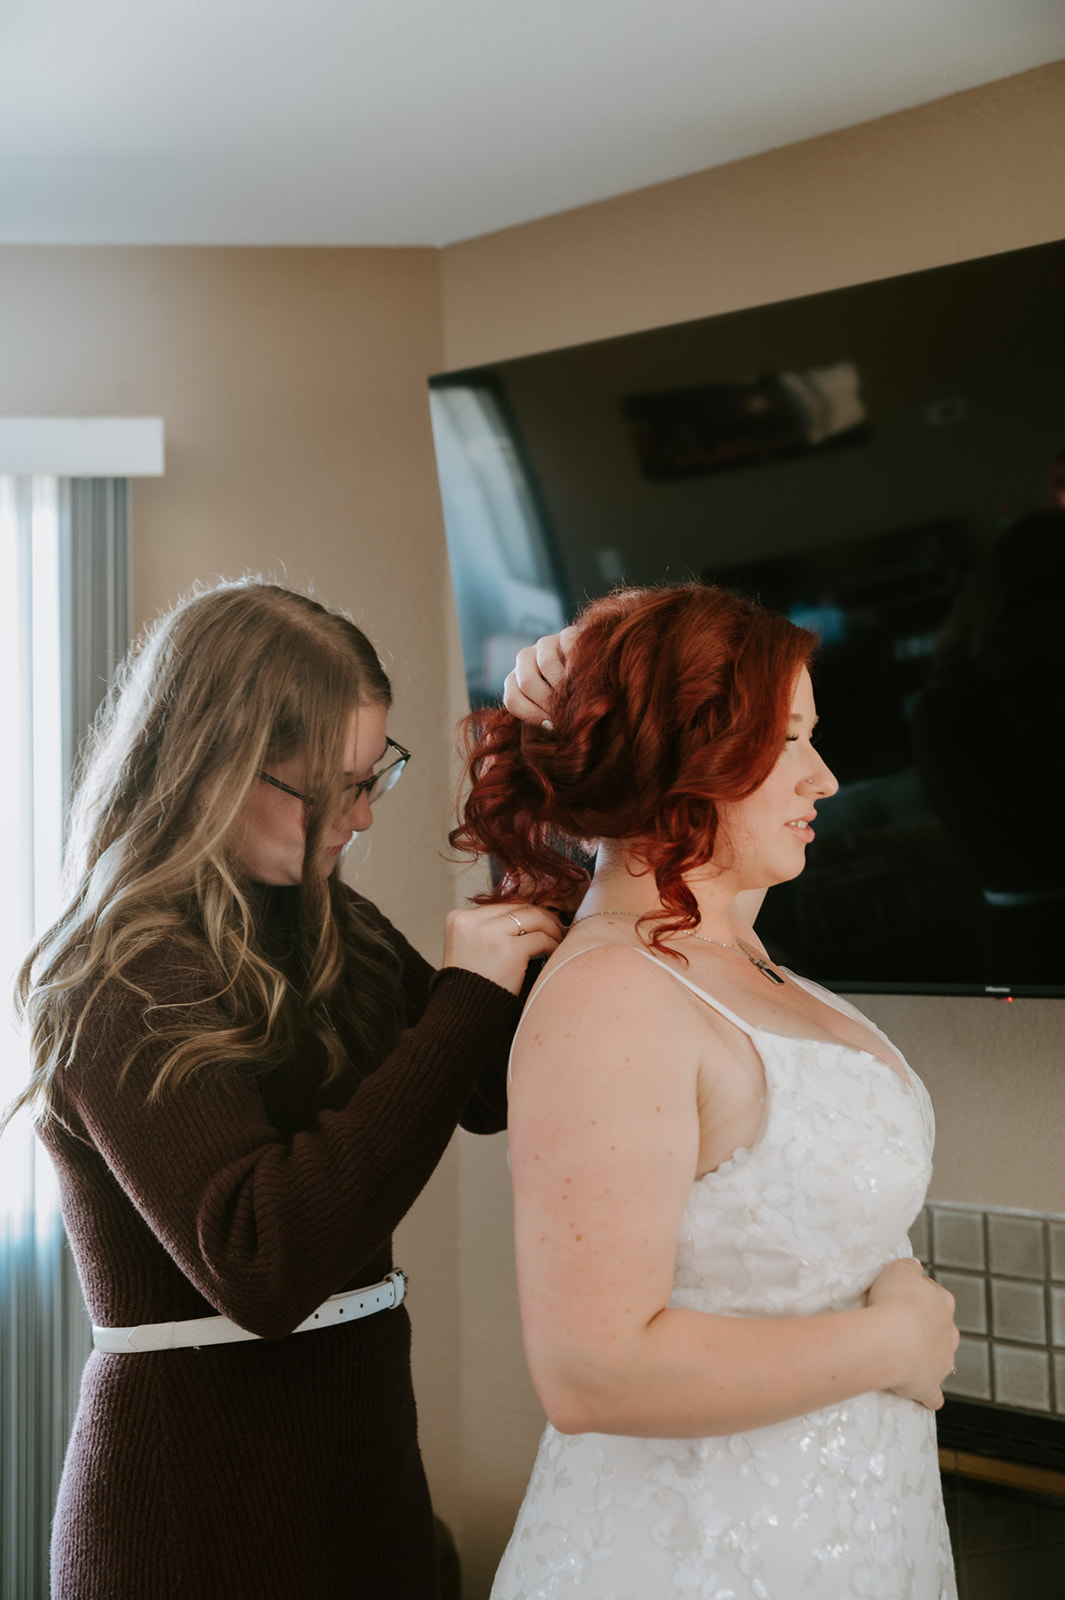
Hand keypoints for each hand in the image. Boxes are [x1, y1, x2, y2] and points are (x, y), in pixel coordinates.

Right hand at [443, 902, 562, 995]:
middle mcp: (471, 921)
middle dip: (541, 917)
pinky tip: (554, 953)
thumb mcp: (468, 950)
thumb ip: (487, 931)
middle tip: (556, 928)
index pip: (501, 905)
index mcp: (458, 919)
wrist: (461, 1018)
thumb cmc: (469, 988)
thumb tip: (527, 915)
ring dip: (551, 928)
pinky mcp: (509, 949)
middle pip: (519, 907)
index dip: (524, 914)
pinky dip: (552, 944)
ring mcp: (489, 933)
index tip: (538, 922)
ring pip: (534, 917)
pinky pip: (541, 938)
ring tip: (557, 940)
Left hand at [503, 625, 580, 727]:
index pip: (513, 699)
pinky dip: (577, 665)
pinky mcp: (567, 634)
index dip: (532, 716)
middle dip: (548, 703)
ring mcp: (545, 644)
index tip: (552, 726)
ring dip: (563, 685)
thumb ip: (543, 721)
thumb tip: (550, 730)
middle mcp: (525, 659)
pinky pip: (568, 647)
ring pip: (546, 665)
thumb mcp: (551, 711)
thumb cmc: (569, 697)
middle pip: (528, 682)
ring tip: (577, 697)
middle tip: (567, 714)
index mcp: (516, 679)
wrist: (593, 668)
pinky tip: (586, 678)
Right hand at [866, 1258, 958, 1409]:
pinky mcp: (930, 1387)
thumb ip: (911, 1268)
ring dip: (928, 1359)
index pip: (936, 1297)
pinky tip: (922, 1397)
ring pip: (940, 1360)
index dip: (918, 1297)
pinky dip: (928, 1396)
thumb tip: (916, 1270)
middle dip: (927, 1329)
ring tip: (903, 1357)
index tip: (900, 1299)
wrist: (890, 1340)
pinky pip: (933, 1394)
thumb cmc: (893, 1302)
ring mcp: (942, 1361)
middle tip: (900, 1327)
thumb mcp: (900, 1269)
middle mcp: (949, 1333)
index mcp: (943, 1303)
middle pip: (942, 1329)